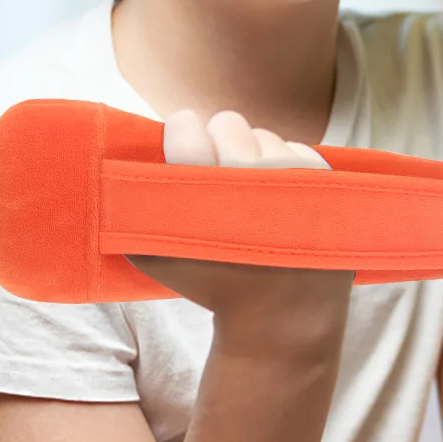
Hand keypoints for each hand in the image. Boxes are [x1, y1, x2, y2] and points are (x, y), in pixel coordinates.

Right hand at [130, 110, 351, 330]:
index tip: (182, 137)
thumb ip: (131, 212)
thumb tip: (112, 167)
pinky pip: (300, 148)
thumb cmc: (213, 284)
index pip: (187, 126)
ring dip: (253, 154)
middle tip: (217, 171)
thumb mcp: (156, 256)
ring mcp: (299, 181)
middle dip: (219, 140)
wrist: (283, 319)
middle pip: (229, 122)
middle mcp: (257, 180)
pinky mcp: (329, 187)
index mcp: (208, 194)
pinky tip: (279, 195)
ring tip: (249, 191)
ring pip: (266, 135)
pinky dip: (287, 165)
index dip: (182, 129)